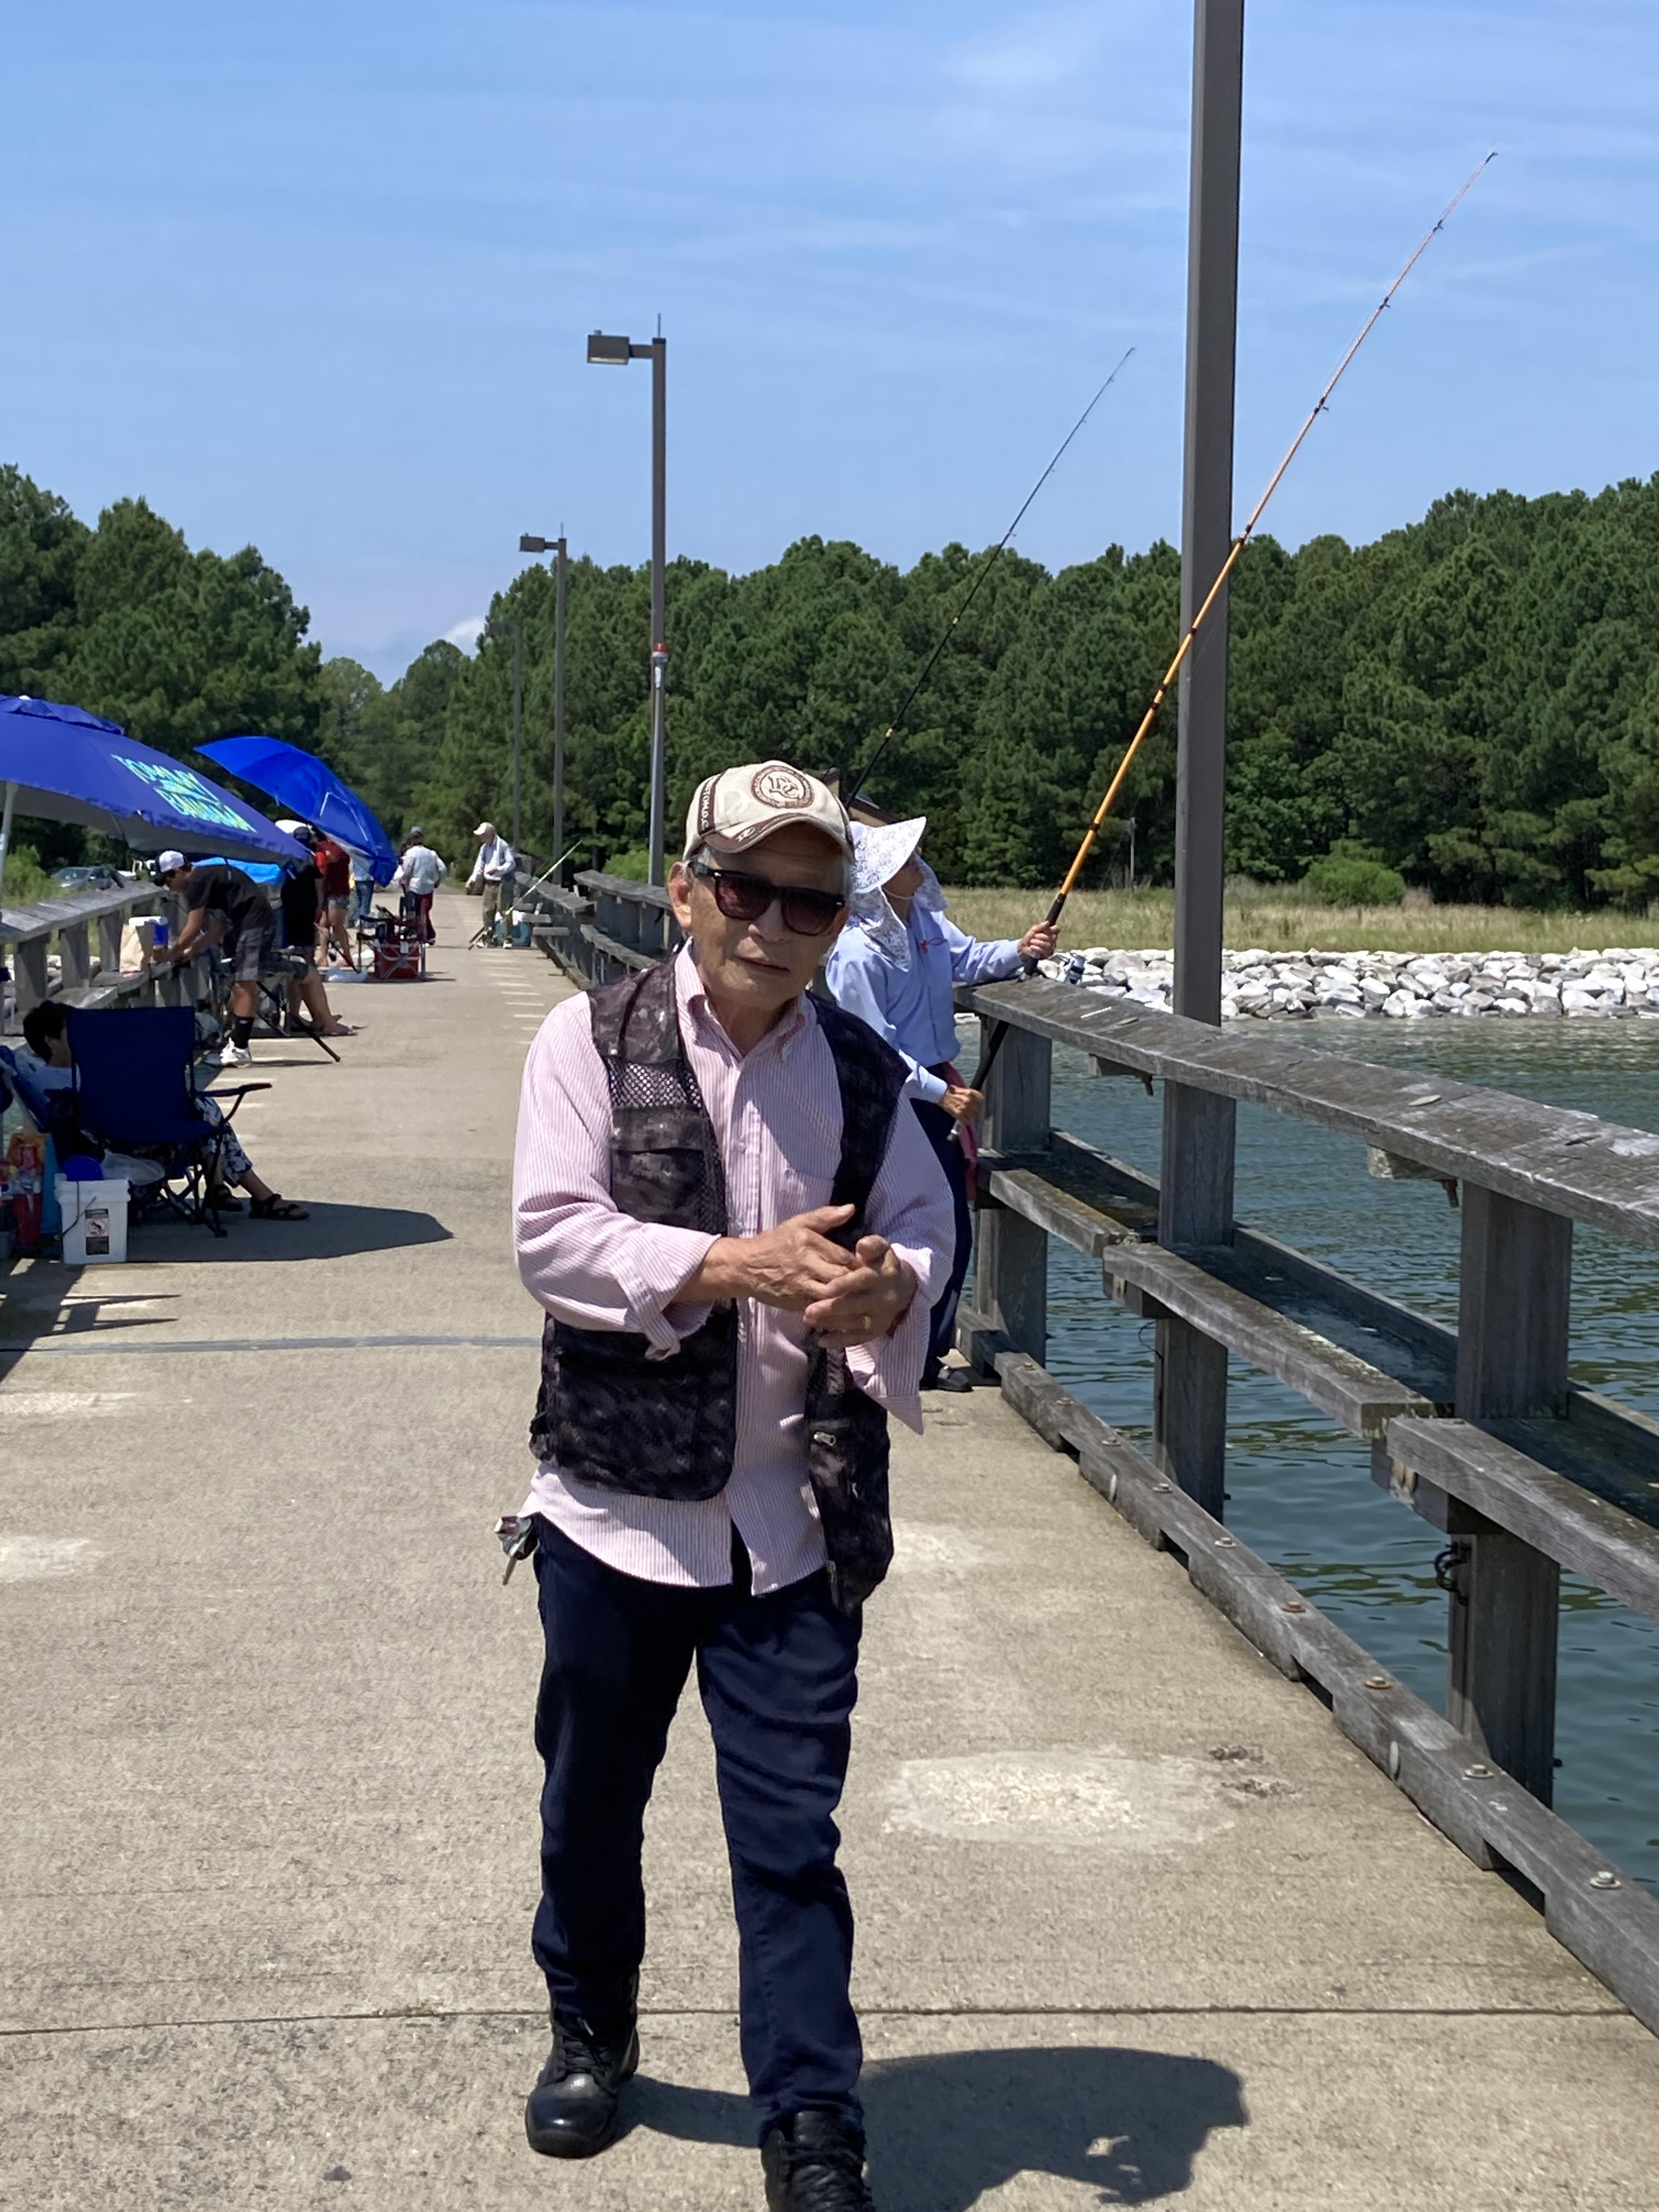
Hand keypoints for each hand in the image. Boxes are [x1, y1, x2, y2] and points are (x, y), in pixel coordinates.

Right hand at [688, 1204, 858, 1310]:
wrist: (746, 1267)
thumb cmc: (775, 1242)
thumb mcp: (798, 1224)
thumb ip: (825, 1217)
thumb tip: (851, 1208)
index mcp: (809, 1243)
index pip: (844, 1256)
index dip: (861, 1263)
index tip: (871, 1266)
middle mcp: (806, 1265)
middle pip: (841, 1277)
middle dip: (858, 1282)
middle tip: (871, 1285)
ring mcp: (801, 1286)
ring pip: (833, 1296)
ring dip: (848, 1298)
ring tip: (862, 1299)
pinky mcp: (796, 1303)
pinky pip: (821, 1308)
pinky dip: (835, 1310)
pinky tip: (847, 1311)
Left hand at [803, 1234, 917, 1350]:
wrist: (903, 1287)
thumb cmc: (882, 1264)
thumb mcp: (881, 1249)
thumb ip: (871, 1245)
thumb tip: (862, 1245)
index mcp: (882, 1276)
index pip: (863, 1280)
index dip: (845, 1284)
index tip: (827, 1288)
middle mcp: (883, 1299)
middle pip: (855, 1305)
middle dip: (831, 1309)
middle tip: (808, 1311)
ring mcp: (879, 1317)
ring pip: (853, 1323)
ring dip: (830, 1323)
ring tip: (808, 1319)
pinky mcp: (875, 1331)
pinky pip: (857, 1339)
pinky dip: (839, 1341)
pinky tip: (821, 1341)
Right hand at [940, 1085, 982, 1126]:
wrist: (941, 1095)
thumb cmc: (951, 1091)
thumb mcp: (963, 1089)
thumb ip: (971, 1094)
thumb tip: (977, 1100)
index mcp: (970, 1093)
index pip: (981, 1100)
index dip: (980, 1103)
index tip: (979, 1104)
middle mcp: (968, 1101)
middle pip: (978, 1109)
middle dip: (976, 1110)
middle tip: (972, 1111)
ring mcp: (964, 1108)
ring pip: (973, 1116)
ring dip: (971, 1116)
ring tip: (968, 1115)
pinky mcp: (958, 1114)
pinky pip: (966, 1120)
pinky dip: (966, 1121)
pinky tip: (965, 1119)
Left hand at [1019, 922, 1058, 961]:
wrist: (1023, 948)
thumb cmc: (1029, 938)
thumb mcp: (1033, 930)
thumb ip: (1040, 926)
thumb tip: (1048, 922)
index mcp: (1050, 932)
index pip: (1057, 929)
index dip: (1051, 929)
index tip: (1044, 930)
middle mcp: (1052, 940)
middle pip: (1053, 937)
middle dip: (1042, 936)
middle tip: (1035, 936)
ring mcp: (1051, 948)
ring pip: (1048, 945)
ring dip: (1038, 942)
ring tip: (1032, 941)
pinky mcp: (1047, 955)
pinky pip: (1044, 951)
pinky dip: (1037, 948)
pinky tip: (1032, 947)